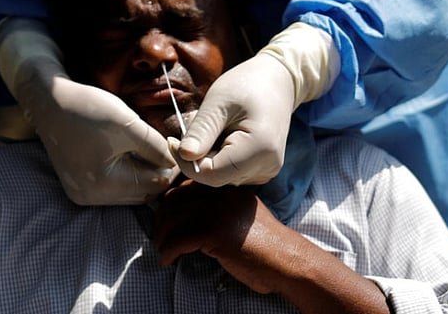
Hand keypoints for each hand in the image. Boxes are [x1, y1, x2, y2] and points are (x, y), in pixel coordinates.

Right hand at [0, 18, 178, 204]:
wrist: (49, 101)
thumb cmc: (87, 108)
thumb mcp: (128, 124)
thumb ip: (155, 146)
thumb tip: (177, 161)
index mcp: (103, 184)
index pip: (153, 184)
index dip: (170, 166)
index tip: (179, 148)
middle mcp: (90, 197)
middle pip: (142, 192)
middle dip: (158, 171)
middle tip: (168, 148)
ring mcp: (82, 194)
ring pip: (129, 191)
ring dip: (143, 173)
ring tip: (151, 149)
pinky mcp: (79, 186)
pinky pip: (113, 187)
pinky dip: (127, 173)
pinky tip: (131, 154)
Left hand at [152, 180, 388, 313]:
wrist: (288, 261)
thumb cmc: (268, 247)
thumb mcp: (243, 217)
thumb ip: (221, 210)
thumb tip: (190, 215)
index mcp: (227, 189)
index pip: (186, 187)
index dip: (170, 203)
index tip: (165, 219)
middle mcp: (220, 194)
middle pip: (174, 200)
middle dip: (161, 220)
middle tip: (159, 237)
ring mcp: (216, 210)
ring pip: (171, 219)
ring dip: (161, 238)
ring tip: (162, 251)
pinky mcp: (212, 231)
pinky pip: (176, 240)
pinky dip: (167, 252)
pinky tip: (168, 261)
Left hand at [176, 22, 337, 185]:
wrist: (278, 81)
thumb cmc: (247, 85)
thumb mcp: (218, 102)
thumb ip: (201, 131)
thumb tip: (183, 156)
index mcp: (260, 149)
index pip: (212, 174)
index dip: (188, 162)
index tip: (173, 140)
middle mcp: (267, 167)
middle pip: (217, 176)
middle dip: (198, 156)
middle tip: (194, 125)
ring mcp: (266, 171)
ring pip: (222, 175)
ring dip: (208, 155)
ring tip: (214, 125)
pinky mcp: (262, 170)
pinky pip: (231, 171)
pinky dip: (219, 156)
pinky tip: (223, 134)